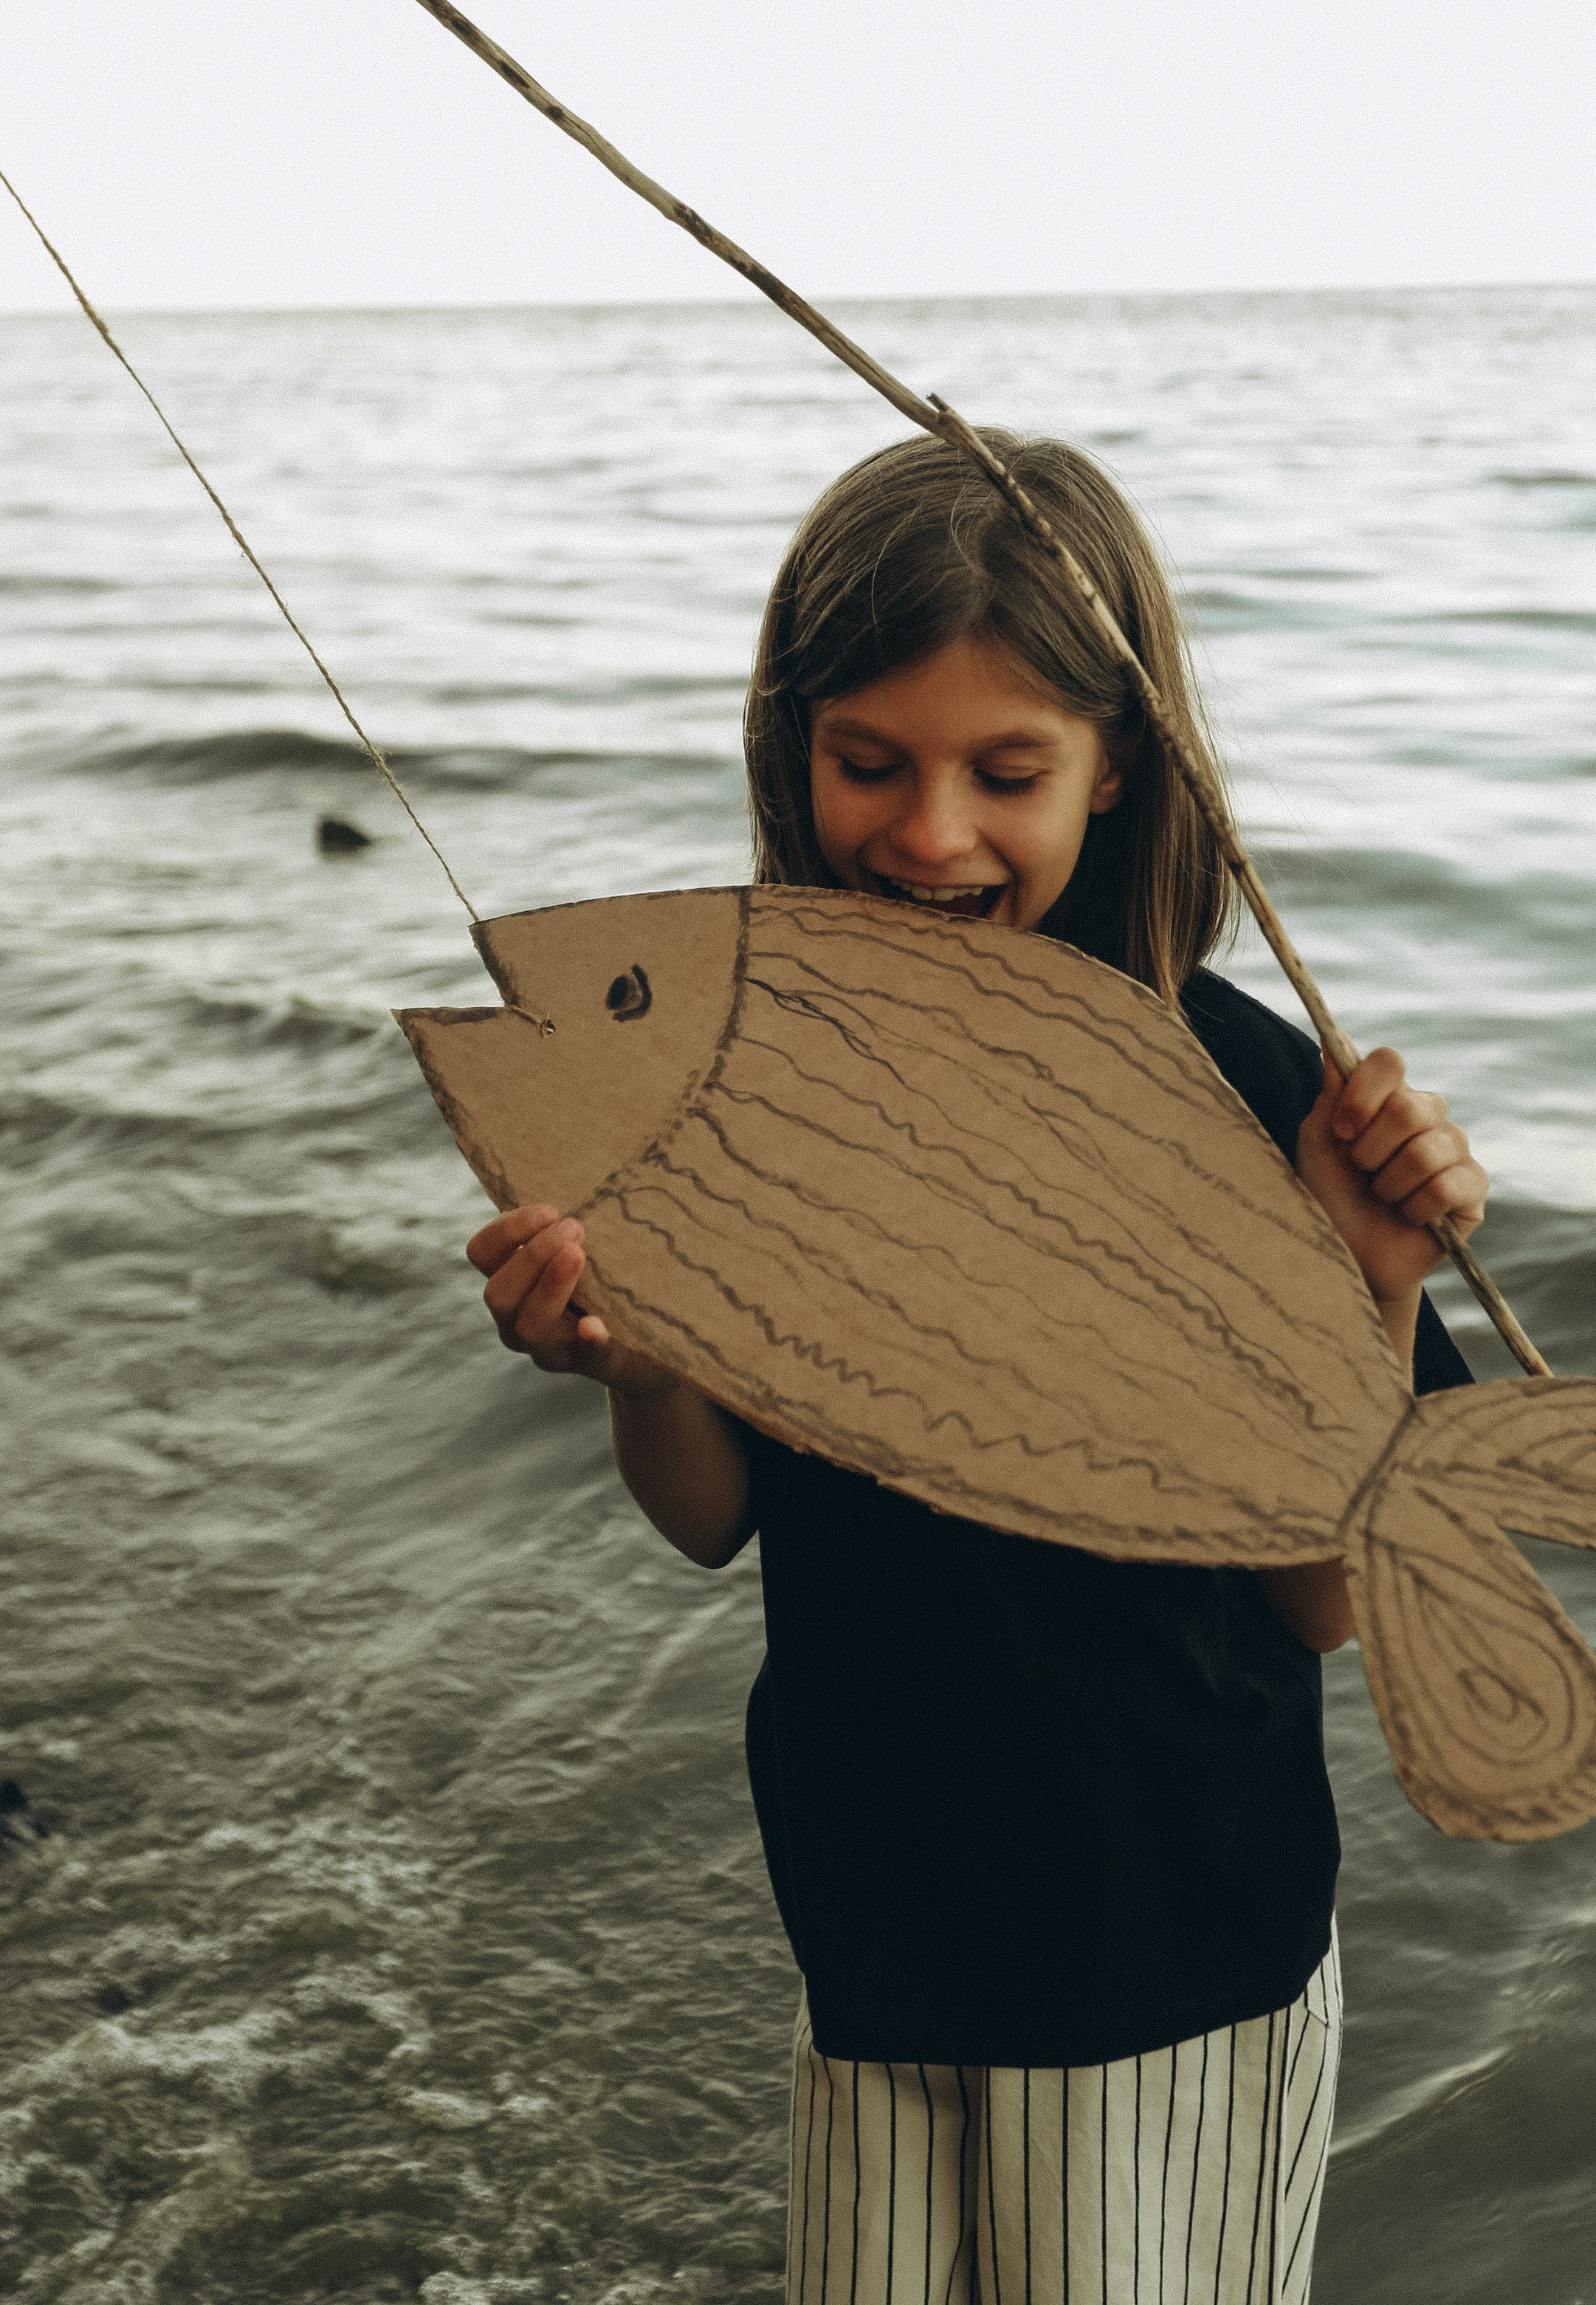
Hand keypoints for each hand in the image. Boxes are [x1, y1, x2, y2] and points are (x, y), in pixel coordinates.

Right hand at [465, 1204, 673, 1395]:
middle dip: (532, 1256)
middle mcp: (517, 1322)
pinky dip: (590, 1340)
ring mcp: (551, 1350)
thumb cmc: (607, 1281)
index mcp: (510, 1285)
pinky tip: (596, 1325)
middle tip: (574, 1228)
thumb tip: (579, 1172)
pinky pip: (588, 1356)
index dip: (507, 1230)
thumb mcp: (581, 1252)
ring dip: (551, 1286)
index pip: (482, 1254)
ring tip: (581, 1255)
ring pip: (528, 1327)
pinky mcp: (594, 1364)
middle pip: (497, 1294)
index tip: (550, 1209)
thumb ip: (566, 1228)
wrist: (651, 1343)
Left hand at [1294, 1047, 1488, 1307]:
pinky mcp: (1473, 1187)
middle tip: (1361, 1173)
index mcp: (1390, 1096)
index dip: (1363, 1093)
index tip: (1342, 1131)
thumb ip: (1332, 1092)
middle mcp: (1429, 1114)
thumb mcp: (1319, 1142)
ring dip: (1390, 1185)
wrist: (1348, 1256)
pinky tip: (1410, 1216)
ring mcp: (1455, 1148)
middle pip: (1409, 1107)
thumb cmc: (1330, 1195)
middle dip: (1371, 1150)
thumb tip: (1334, 1036)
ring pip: (1426, 1151)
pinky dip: (1416, 1208)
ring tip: (1383, 1198)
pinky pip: (1448, 1186)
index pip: (1389, 1062)